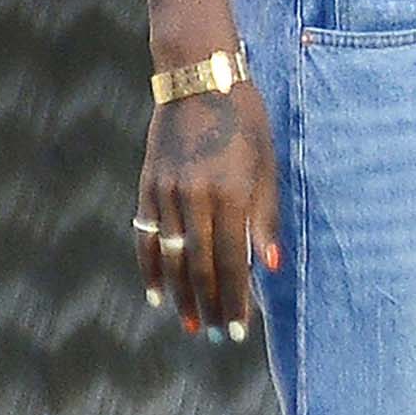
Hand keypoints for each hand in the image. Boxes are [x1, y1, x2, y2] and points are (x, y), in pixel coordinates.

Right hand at [137, 77, 281, 340]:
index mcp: (230, 193)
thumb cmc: (244, 120)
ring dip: (181, 296)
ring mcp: (166, 192)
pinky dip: (150, 268)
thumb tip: (269, 267)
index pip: (230, 262)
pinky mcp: (148, 185)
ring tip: (191, 325)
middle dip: (210, 306)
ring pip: (170, 258)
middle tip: (217, 336)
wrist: (198, 77)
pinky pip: (146, 236)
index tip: (239, 331)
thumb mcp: (267, 163)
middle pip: (199, 267)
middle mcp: (194, 197)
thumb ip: (265, 217)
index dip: (234, 300)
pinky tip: (156, 295)